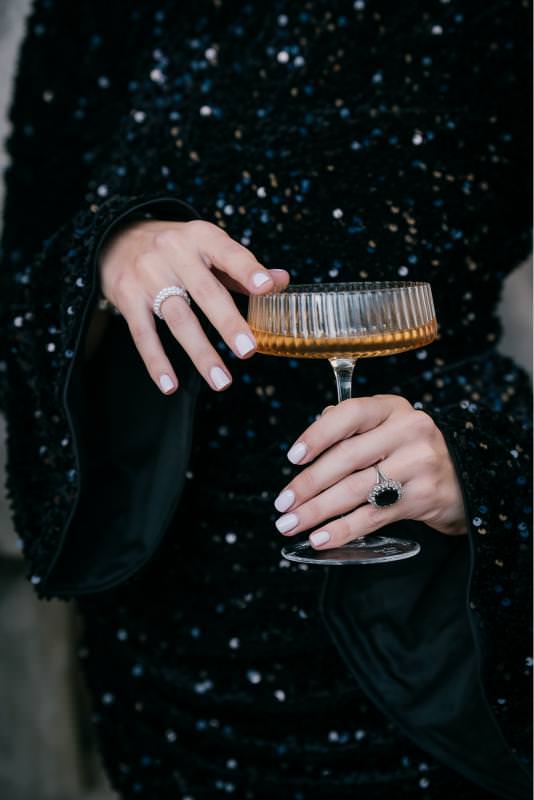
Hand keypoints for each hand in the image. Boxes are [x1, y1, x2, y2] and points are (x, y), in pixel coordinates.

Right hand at [98, 219, 289, 392]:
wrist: (119, 239)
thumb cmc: (178, 250)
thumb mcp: (209, 248)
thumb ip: (242, 269)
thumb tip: (281, 281)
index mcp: (201, 237)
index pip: (229, 253)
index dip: (248, 270)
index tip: (266, 287)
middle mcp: (173, 251)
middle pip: (205, 292)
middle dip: (227, 323)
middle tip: (248, 351)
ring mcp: (147, 274)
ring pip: (177, 319)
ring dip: (200, 353)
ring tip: (221, 382)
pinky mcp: (126, 296)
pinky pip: (143, 334)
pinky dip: (157, 362)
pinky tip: (170, 385)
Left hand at [273, 395, 467, 549]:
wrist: (464, 479)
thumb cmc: (411, 451)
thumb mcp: (387, 426)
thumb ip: (351, 427)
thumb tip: (313, 435)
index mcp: (392, 408)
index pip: (349, 414)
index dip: (317, 435)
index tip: (293, 457)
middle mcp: (408, 431)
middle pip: (347, 457)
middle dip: (308, 483)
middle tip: (283, 503)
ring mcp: (418, 464)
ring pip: (356, 489)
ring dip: (317, 510)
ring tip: (291, 523)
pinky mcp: (423, 498)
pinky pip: (373, 516)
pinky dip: (342, 529)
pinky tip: (320, 538)